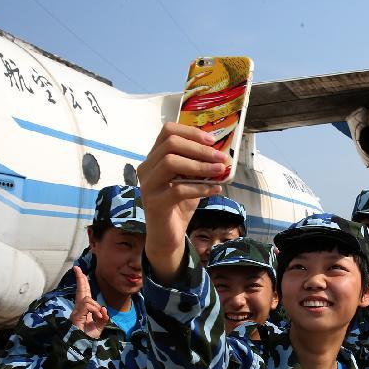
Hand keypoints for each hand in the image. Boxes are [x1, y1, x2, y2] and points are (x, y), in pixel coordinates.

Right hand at [69, 267, 107, 337]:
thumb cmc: (88, 337)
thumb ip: (103, 317)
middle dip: (80, 278)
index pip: (84, 293)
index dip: (82, 282)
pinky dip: (94, 310)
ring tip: (99, 318)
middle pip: (81, 290)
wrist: (81, 346)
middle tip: (76, 268)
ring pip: (87, 299)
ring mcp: (76, 312)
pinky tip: (97, 318)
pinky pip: (87, 305)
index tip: (78, 271)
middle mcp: (79, 308)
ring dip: (96, 307)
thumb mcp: (100, 326)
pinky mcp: (76, 315)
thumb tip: (104, 309)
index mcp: (84, 309)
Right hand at [137, 122, 228, 284]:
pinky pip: (178, 189)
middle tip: (220, 158)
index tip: (213, 141)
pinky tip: (215, 190)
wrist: (168, 236)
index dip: (191, 132)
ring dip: (200, 166)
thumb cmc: (179, 206)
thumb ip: (200, 166)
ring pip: (171, 162)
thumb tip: (222, 154)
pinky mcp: (154, 203)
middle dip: (199, 149)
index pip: (168, 131)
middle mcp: (147, 168)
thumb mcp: (191, 181)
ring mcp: (148, 185)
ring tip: (220, 172)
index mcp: (154, 158)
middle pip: (170, 144)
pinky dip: (200, 188)